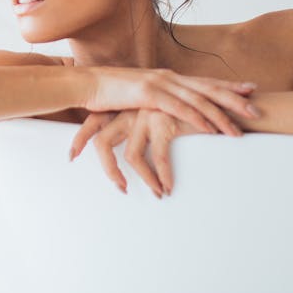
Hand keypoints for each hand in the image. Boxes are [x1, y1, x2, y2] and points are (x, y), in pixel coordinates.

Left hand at [68, 107, 249, 197]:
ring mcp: (148, 114)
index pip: (96, 120)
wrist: (221, 99)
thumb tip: (126, 146)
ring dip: (142, 180)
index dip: (82, 137)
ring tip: (155, 193)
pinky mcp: (164, 122)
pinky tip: (167, 188)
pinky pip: (156, 158)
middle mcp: (134, 108)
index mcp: (128, 105)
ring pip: (130, 155)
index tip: (71, 156)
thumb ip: (142, 124)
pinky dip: (161, 176)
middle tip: (119, 188)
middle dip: (105, 167)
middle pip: (103, 138)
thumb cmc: (190, 112)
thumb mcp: (160, 114)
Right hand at [83, 66, 258, 135]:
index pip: (205, 81)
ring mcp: (160, 84)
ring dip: (221, 114)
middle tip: (257, 109)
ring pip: (199, 100)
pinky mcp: (149, 94)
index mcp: (169, 76)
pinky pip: (179, 108)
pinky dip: (197, 118)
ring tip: (239, 128)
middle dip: (235, 99)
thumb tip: (170, 108)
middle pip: (209, 88)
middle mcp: (169, 77)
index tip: (251, 90)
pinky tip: (211, 128)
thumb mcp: (140, 94)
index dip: (229, 86)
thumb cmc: (111, 92)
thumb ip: (157, 98)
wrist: (87, 84)